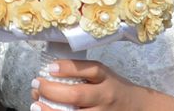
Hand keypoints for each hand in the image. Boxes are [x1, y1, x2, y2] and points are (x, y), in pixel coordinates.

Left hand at [31, 58, 152, 109]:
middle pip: (77, 95)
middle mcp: (105, 97)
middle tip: (36, 84)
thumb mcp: (101, 73)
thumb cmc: (111, 86)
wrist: (137, 106)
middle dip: (52, 90)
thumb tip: (49, 70)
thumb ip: (79, 70)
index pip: (90, 70)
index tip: (49, 68)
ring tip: (36, 105)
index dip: (67, 68)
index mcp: (106, 79)